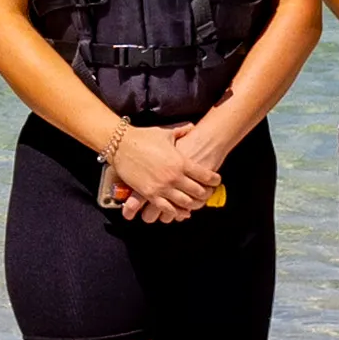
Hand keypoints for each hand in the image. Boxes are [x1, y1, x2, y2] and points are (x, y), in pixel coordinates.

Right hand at [100, 134, 219, 225]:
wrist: (122, 144)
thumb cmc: (144, 137)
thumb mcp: (166, 133)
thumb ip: (181, 132)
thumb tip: (192, 127)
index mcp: (180, 162)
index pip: (204, 175)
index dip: (214, 180)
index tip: (216, 180)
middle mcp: (174, 177)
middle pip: (197, 192)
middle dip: (205, 194)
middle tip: (207, 194)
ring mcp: (162, 187)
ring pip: (184, 203)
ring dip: (192, 205)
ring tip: (195, 204)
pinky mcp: (150, 194)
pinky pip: (167, 208)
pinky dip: (176, 212)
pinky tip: (180, 212)